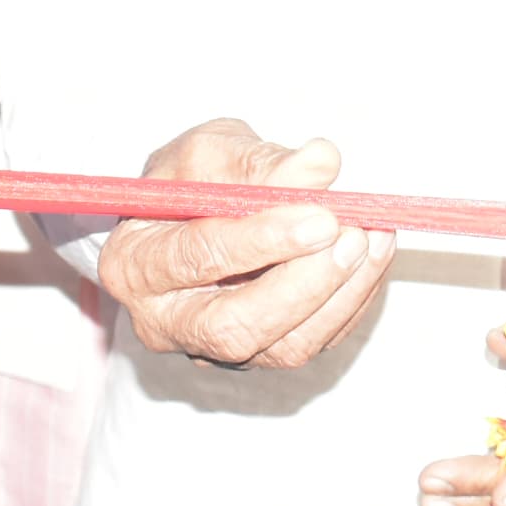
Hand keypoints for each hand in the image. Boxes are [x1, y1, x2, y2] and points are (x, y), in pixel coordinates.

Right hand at [96, 123, 386, 368]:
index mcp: (133, 265)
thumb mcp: (212, 151)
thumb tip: (321, 163)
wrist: (195, 212)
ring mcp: (212, 349)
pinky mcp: (259, 355)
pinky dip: (350, 303)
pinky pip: (312, 343)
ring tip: (372, 238)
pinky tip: (372, 256)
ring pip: (281, 347)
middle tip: (350, 237)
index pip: (193, 260)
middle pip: (234, 327)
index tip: (319, 215)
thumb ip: (260, 161)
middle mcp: (165, 320)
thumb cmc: (193, 179)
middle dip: (301, 284)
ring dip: (337, 295)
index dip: (260, 240)